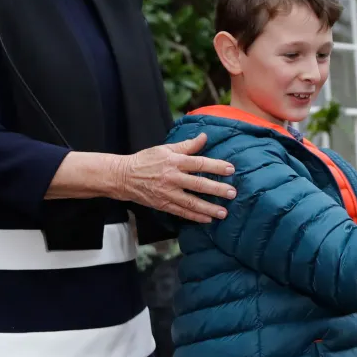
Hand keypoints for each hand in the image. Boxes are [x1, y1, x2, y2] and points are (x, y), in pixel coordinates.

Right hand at [114, 133, 235, 223]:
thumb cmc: (146, 160)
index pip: (199, 163)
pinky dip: (195, 216)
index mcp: (174, 161)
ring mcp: (167, 193)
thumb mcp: (165, 149)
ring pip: (191, 202)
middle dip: (217, 189)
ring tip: (224, 212)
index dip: (216, 166)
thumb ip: (187, 145)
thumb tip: (204, 136)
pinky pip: (181, 212)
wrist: (123, 177)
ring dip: (209, 208)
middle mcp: (172, 178)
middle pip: (198, 184)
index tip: (231, 169)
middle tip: (232, 193)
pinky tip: (207, 219)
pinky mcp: (163, 204)